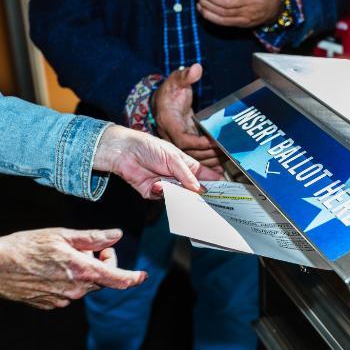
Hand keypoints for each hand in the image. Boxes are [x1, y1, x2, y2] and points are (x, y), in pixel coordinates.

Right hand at [0, 228, 145, 309]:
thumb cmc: (26, 246)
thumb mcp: (62, 235)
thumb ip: (93, 238)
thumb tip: (116, 236)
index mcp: (82, 271)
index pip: (118, 279)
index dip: (133, 277)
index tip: (142, 276)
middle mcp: (76, 290)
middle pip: (102, 278)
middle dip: (99, 262)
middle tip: (82, 247)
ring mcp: (63, 299)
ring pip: (85, 285)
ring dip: (82, 271)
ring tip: (60, 256)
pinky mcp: (51, 304)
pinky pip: (69, 291)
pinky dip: (67, 280)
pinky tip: (49, 269)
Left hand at [93, 124, 221, 198]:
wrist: (124, 151)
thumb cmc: (149, 147)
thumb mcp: (173, 158)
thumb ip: (186, 174)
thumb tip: (199, 189)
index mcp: (186, 164)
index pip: (204, 175)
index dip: (214, 182)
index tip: (225, 191)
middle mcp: (177, 176)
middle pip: (193, 190)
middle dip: (199, 196)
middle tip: (207, 202)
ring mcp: (166, 185)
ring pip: (179, 197)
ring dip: (179, 195)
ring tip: (181, 193)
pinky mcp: (153, 192)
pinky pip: (162, 198)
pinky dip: (161, 192)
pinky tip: (157, 184)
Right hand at [153, 63, 224, 170]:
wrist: (162, 102)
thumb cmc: (170, 91)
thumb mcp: (176, 80)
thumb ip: (185, 75)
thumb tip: (196, 68)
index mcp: (169, 122)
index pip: (183, 138)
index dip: (198, 142)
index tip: (213, 141)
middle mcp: (172, 136)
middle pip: (190, 153)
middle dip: (209, 154)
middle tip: (227, 151)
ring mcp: (179, 142)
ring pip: (194, 158)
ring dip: (211, 160)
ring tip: (228, 159)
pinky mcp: (186, 145)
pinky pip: (197, 157)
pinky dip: (208, 162)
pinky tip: (221, 166)